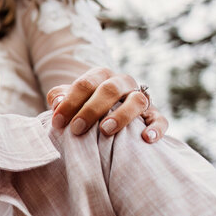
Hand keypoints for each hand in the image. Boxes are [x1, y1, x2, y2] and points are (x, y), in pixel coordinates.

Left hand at [47, 68, 166, 142]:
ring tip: (106, 130)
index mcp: (101, 76)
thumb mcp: (70, 99)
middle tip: (77, 128)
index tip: (58, 123)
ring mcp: (141, 97)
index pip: (85, 84)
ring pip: (137, 100)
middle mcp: (122, 83)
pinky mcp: (154, 114)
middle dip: (91, 109)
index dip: (70, 102)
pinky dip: (155, 128)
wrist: (109, 115)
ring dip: (122, 115)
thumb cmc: (84, 107)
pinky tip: (146, 139)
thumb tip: (56, 102)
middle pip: (110, 89)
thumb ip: (59, 97)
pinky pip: (160, 119)